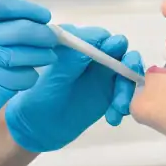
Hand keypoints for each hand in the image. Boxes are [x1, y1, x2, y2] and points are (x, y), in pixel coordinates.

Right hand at [0, 0, 57, 165]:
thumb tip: (27, 23)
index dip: (26, 8)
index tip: (43, 16)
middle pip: (20, 29)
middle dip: (44, 33)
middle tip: (53, 39)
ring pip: (27, 55)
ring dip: (43, 56)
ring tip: (46, 58)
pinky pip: (23, 78)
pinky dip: (29, 78)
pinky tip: (23, 80)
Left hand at [4, 25, 141, 152]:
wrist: (36, 128)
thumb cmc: (37, 97)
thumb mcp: (55, 76)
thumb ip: (76, 57)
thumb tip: (103, 37)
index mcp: (76, 45)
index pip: (101, 37)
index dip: (111, 45)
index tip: (113, 57)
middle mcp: (92, 55)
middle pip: (121, 51)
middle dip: (129, 65)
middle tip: (128, 80)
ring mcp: (102, 74)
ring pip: (127, 72)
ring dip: (128, 88)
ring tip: (119, 109)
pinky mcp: (109, 93)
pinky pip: (126, 92)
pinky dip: (125, 103)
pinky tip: (113, 118)